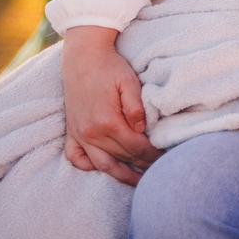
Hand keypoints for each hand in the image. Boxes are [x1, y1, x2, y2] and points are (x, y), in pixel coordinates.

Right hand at [61, 26, 163, 185]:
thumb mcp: (129, 81)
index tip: (166, 159)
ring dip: (120, 176)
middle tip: (159, 172)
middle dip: (142, 166)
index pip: (136, 147)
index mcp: (108, 122)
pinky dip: (88, 166)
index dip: (152, 155)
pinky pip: (75, 158)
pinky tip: (103, 168)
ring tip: (137, 182)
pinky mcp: (71, 131)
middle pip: (121, 158)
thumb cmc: (109, 67)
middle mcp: (91, 133)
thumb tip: (142, 129)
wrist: (82, 56)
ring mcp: (79, 134)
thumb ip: (136, 107)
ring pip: (101, 164)